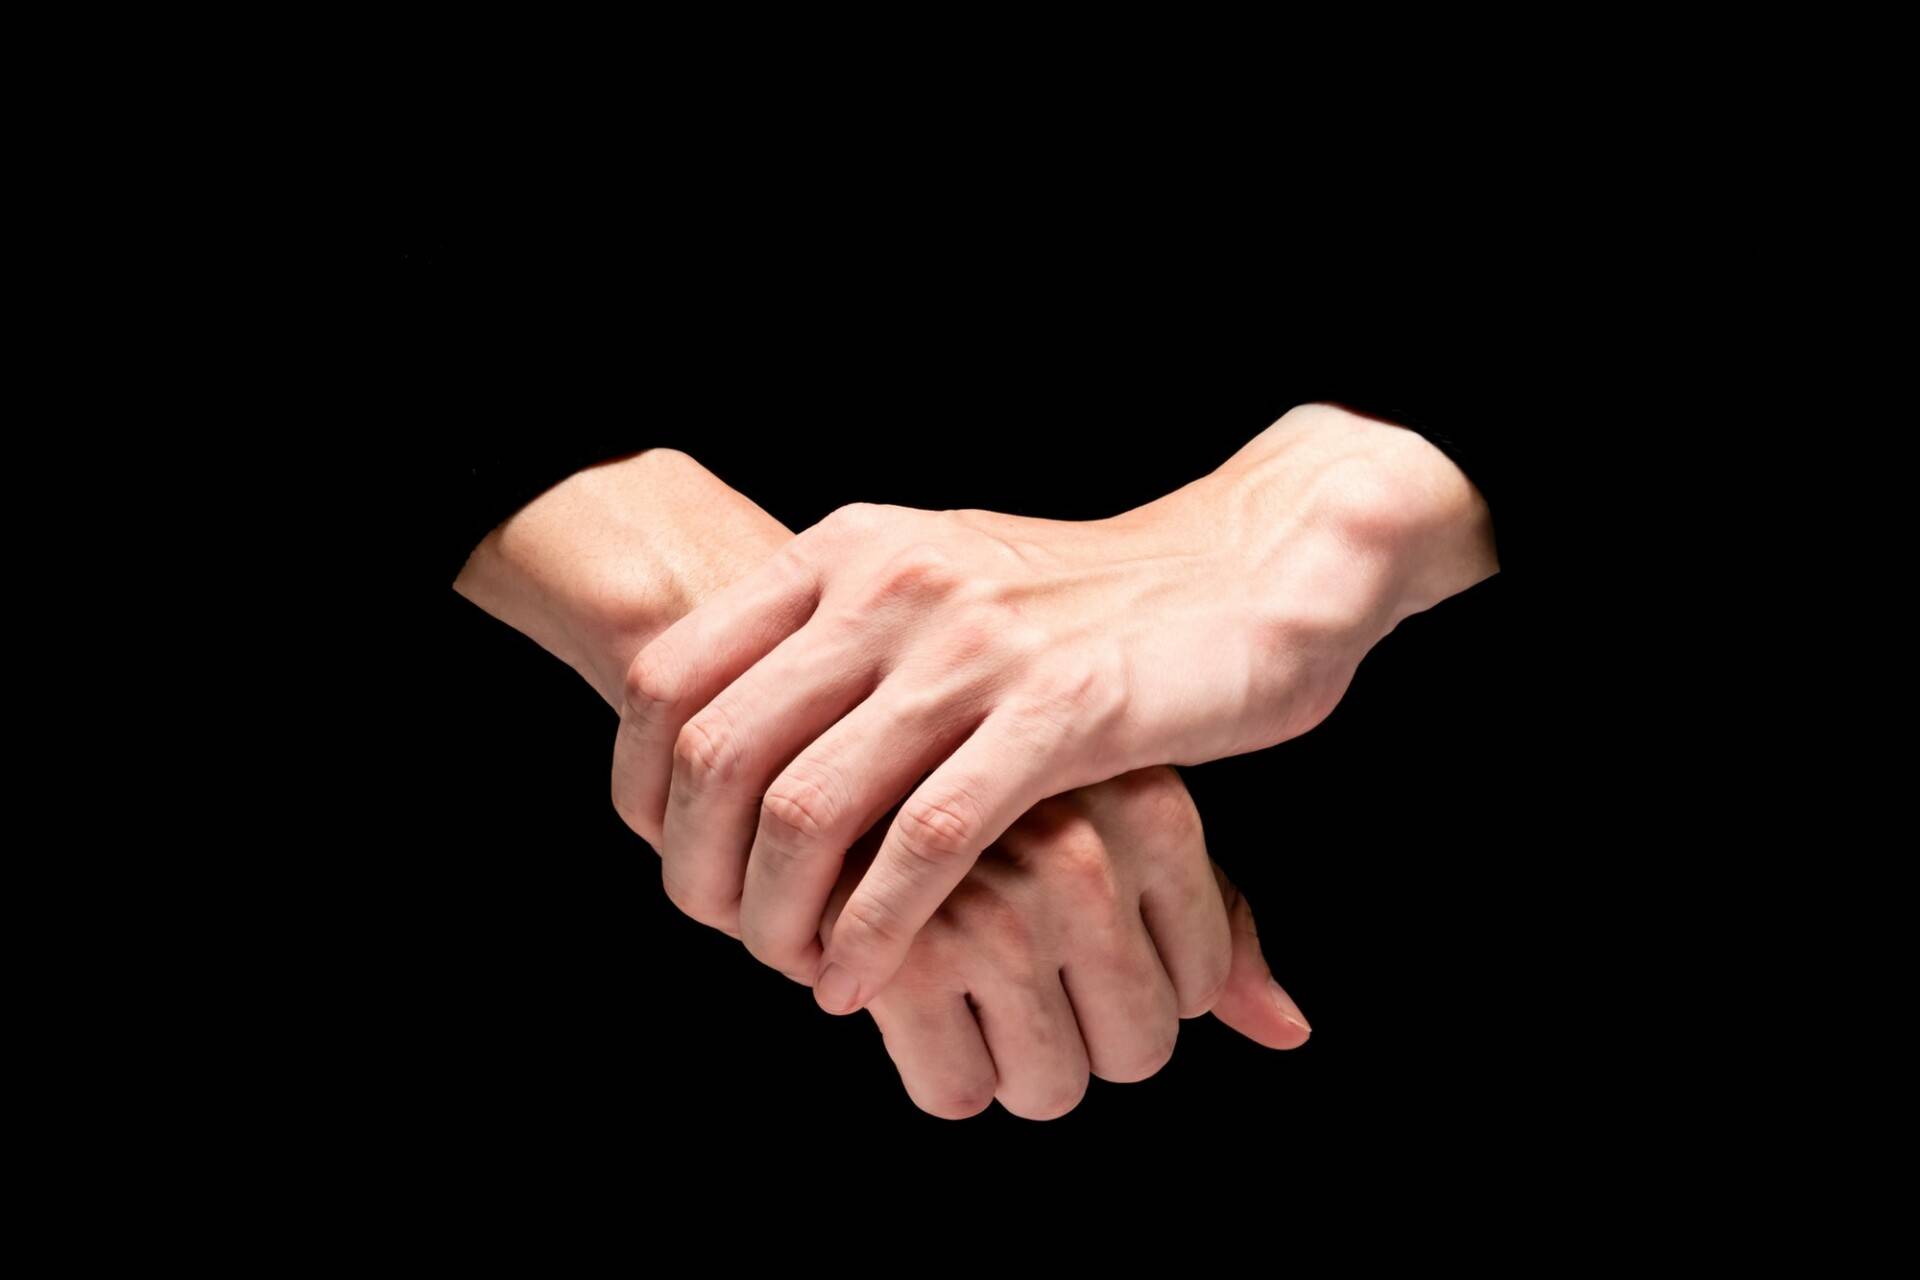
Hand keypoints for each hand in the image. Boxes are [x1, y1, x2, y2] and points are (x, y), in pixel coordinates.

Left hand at [452, 447, 1311, 1118]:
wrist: (1255, 564)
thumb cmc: (1089, 600)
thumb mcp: (941, 584)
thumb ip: (843, 642)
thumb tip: (730, 739)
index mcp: (848, 551)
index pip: (670, 671)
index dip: (640, 785)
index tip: (666, 854)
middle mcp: (891, 585)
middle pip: (718, 751)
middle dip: (697, 868)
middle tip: (725, 934)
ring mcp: (974, 647)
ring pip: (809, 807)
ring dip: (775, 916)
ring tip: (790, 968)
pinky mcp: (1060, 714)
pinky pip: (928, 845)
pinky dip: (873, 931)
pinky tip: (859, 982)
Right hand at [824, 764, 1309, 1119]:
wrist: (821, 733)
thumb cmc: (996, 792)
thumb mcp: (1123, 817)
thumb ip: (1216, 918)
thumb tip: (1290, 1031)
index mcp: (1154, 812)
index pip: (1200, 992)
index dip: (1138, 984)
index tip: (1074, 935)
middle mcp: (1082, 858)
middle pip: (1137, 1054)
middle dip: (1082, 1036)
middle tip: (1020, 972)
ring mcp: (993, 909)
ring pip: (1051, 1087)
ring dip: (1010, 1060)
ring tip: (968, 979)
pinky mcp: (902, 956)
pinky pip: (958, 1095)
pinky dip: (938, 1068)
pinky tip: (912, 992)